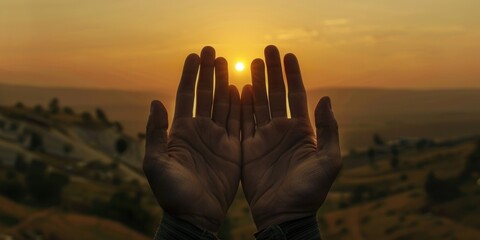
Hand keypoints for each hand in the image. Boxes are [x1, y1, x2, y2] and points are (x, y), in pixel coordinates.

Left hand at [144, 47, 240, 231]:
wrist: (195, 215)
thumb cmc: (172, 193)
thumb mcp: (156, 163)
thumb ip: (156, 133)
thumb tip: (155, 102)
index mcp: (182, 131)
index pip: (186, 96)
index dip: (190, 76)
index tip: (194, 55)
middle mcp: (200, 130)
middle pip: (206, 95)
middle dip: (209, 73)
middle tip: (213, 52)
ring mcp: (218, 138)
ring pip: (224, 105)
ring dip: (225, 84)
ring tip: (228, 62)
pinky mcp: (234, 149)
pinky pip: (239, 123)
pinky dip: (242, 106)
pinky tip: (243, 89)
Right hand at [241, 45, 341, 229]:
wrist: (285, 213)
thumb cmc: (310, 190)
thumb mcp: (329, 160)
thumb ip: (329, 129)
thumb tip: (325, 98)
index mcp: (301, 131)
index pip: (296, 95)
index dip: (292, 75)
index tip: (288, 55)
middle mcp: (282, 130)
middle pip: (275, 94)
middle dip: (271, 72)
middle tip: (267, 50)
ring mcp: (264, 138)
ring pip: (257, 104)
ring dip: (255, 83)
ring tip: (251, 62)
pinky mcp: (248, 148)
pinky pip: (242, 122)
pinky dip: (239, 105)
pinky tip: (237, 88)